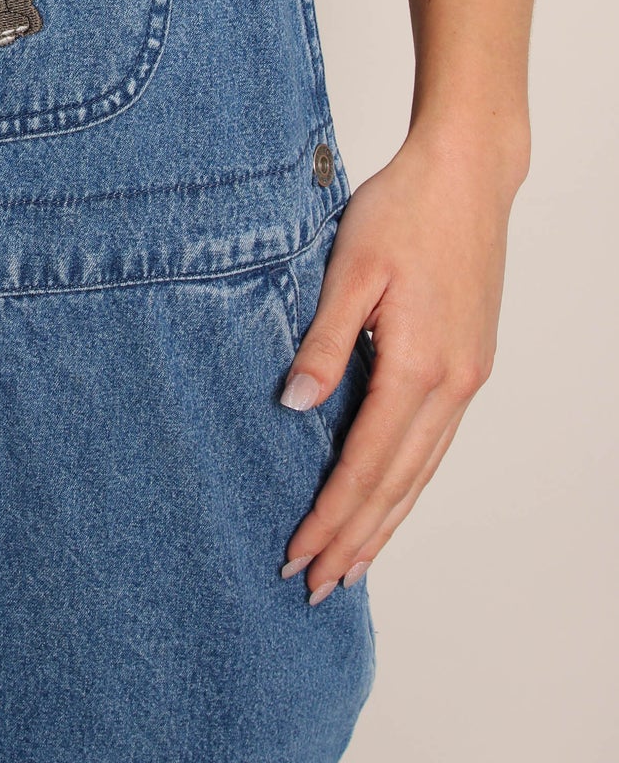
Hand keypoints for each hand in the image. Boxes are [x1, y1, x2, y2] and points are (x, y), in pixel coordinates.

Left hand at [279, 124, 523, 601]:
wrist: (468, 175)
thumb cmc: (403, 210)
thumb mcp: (349, 270)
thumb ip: (322, 343)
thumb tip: (293, 408)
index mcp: (419, 366)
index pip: (365, 463)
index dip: (330, 515)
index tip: (297, 554)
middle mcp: (452, 385)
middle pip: (397, 484)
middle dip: (355, 540)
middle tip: (316, 587)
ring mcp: (467, 378)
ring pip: (421, 473)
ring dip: (385, 523)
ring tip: (352, 566)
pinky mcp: (469, 365)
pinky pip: (434, 445)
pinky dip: (409, 485)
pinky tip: (390, 501)